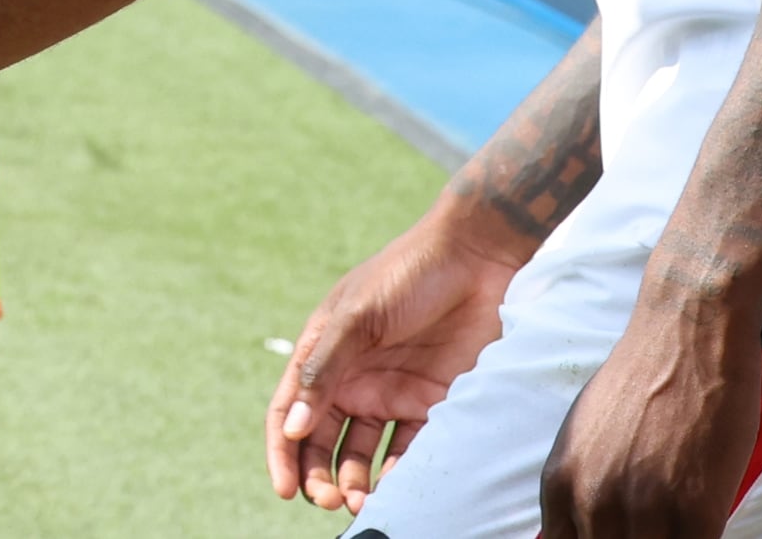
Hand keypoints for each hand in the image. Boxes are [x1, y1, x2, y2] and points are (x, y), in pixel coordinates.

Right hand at [270, 203, 528, 506]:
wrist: (478, 260)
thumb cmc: (406, 275)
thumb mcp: (355, 317)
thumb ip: (324, 370)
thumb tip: (292, 426)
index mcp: (324, 355)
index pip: (291, 412)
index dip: (283, 452)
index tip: (286, 489)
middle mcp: (354, 380)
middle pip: (324, 441)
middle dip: (320, 476)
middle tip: (327, 502)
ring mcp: (394, 394)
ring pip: (366, 454)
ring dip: (358, 482)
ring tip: (362, 502)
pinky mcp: (434, 404)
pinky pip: (413, 449)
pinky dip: (402, 473)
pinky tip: (400, 487)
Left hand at [536, 286, 761, 537]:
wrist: (685, 335)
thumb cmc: (639, 381)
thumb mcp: (584, 436)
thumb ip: (581, 486)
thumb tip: (583, 526)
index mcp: (560, 484)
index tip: (619, 538)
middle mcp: (592, 500)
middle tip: (655, 530)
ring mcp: (644, 507)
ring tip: (679, 529)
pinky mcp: (696, 508)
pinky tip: (706, 527)